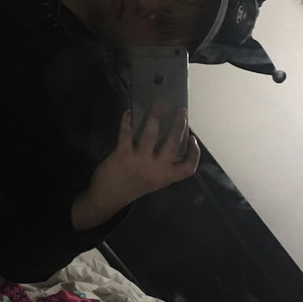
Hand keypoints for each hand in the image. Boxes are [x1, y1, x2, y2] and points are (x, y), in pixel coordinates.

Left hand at [71, 103, 199, 230]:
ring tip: (158, 103)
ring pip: (151, 133)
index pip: (188, 167)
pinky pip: (126, 133)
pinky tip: (128, 113)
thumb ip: (162, 166)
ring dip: (155, 115)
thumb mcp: (153, 181)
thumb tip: (168, 139)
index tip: (193, 138)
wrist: (107, 198)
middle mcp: (155, 169)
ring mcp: (139, 161)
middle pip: (173, 143)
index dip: (195, 153)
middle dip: (179, 124)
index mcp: (165, 177)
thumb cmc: (132, 187)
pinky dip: (127, 121)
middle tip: (181, 110)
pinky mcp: (123, 154)